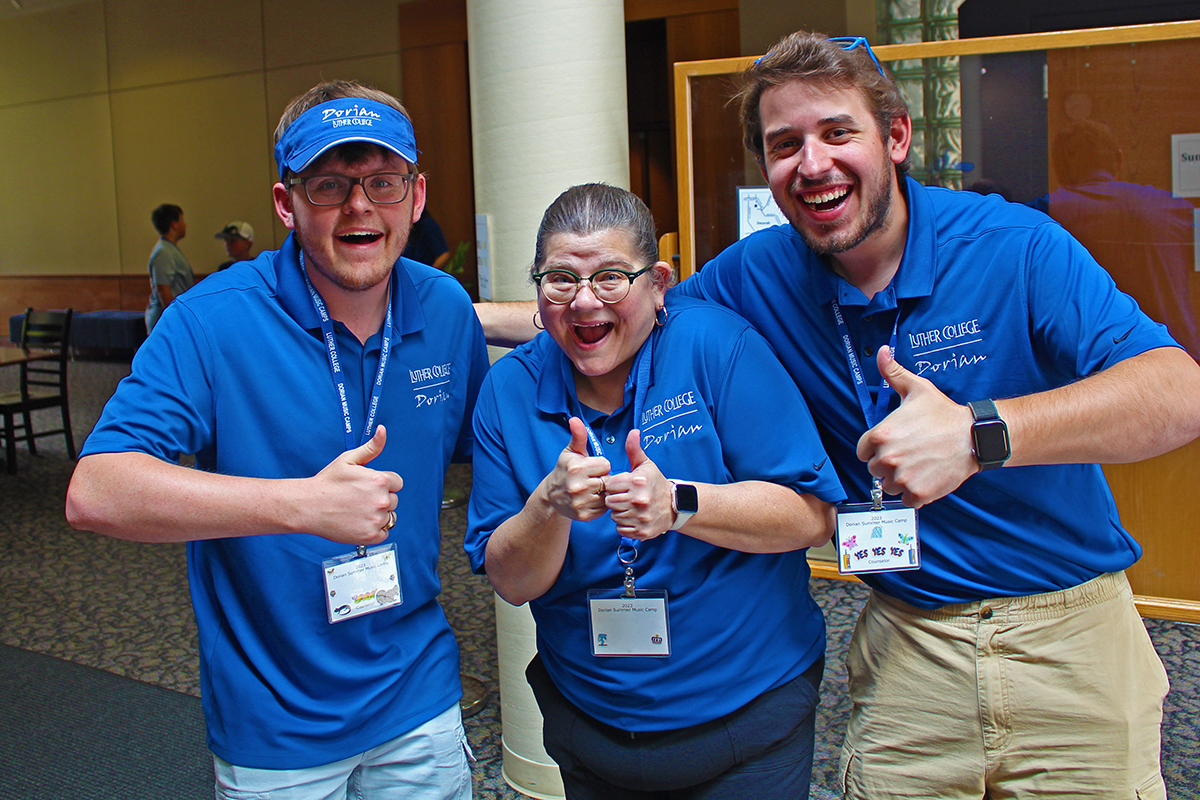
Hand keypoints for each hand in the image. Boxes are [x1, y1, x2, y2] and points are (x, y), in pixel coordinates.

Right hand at [305, 425, 402, 544]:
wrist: (308, 506)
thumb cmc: (327, 482)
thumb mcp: (349, 459)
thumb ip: (371, 447)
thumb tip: (383, 430)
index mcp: (380, 480)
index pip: (397, 482)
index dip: (383, 483)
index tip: (367, 486)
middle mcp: (382, 500)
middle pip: (393, 500)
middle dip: (380, 498)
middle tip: (358, 499)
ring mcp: (376, 519)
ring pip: (389, 517)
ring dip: (378, 514)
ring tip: (357, 511)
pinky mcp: (370, 535)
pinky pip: (384, 533)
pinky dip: (374, 529)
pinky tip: (359, 522)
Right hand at [542, 417, 610, 521]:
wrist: (552, 496)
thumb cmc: (565, 470)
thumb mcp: (570, 452)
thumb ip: (578, 436)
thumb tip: (575, 419)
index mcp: (576, 469)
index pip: (606, 465)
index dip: (600, 466)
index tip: (591, 468)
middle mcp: (578, 487)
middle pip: (608, 480)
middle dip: (602, 479)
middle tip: (591, 479)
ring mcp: (581, 503)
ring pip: (607, 495)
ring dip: (602, 492)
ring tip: (591, 489)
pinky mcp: (584, 516)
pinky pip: (604, 508)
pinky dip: (600, 504)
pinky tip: (590, 499)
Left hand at [604, 430, 674, 540]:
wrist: (675, 505)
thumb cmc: (655, 483)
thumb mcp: (645, 465)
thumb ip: (634, 449)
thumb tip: (633, 432)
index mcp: (637, 482)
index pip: (609, 485)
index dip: (613, 486)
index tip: (621, 486)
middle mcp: (639, 500)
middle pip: (610, 502)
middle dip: (615, 499)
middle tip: (624, 497)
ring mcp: (641, 517)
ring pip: (615, 516)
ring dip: (620, 512)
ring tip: (630, 507)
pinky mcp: (642, 531)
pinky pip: (621, 529)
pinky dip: (625, 525)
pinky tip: (633, 517)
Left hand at [856, 346, 976, 506]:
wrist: (974, 436)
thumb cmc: (944, 413)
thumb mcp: (916, 389)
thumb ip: (893, 373)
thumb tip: (883, 352)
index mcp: (881, 435)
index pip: (863, 451)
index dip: (877, 448)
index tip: (894, 444)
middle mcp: (887, 458)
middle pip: (875, 469)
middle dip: (889, 464)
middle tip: (911, 453)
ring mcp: (903, 478)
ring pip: (889, 486)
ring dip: (901, 480)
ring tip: (919, 465)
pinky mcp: (918, 494)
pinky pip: (906, 500)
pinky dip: (915, 493)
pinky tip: (927, 477)